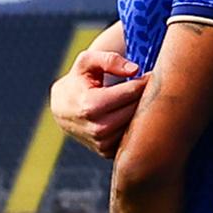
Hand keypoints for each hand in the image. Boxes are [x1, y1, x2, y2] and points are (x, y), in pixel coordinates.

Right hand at [52, 31, 143, 157]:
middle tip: (149, 87)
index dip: (144, 81)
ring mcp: (102, 143)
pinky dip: (135, 126)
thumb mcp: (86, 63)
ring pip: (136, 125)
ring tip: (139, 99)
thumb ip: (109, 60)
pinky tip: (131, 114)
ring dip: (141, 112)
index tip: (151, 75)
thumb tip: (135, 70)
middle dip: (144, 96)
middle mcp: (96, 128)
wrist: (62, 109)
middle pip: (136, 109)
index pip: (131, 92)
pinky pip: (132, 138)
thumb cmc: (77, 81)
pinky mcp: (107, 152)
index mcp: (90, 105)